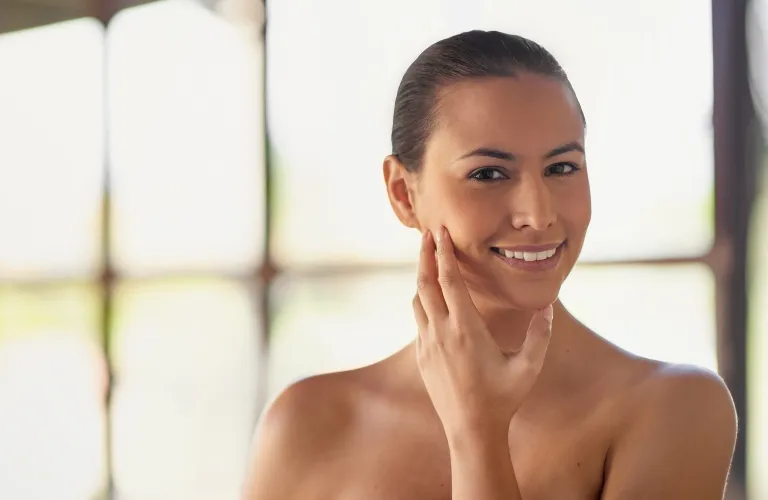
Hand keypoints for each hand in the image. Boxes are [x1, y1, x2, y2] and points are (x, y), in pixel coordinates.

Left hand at [413, 226, 552, 440]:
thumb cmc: (503, 399)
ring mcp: (427, 344)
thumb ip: (540, 336)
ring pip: (418, 301)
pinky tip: (432, 300)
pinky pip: (419, 320)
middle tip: (427, 234)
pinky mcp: (422, 356)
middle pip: (425, 283)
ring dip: (422, 278)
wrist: (470, 430)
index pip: (449, 281)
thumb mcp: (528, 368)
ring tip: (429, 262)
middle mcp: (441, 332)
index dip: (443, 253)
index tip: (439, 232)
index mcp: (465, 329)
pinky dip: (423, 302)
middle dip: (425, 255)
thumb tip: (548, 307)